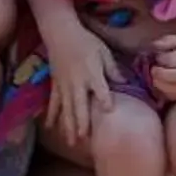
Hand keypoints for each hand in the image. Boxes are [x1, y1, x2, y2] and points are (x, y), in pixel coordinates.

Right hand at [42, 30, 118, 148]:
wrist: (60, 33)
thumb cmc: (86, 41)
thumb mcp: (104, 52)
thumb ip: (113, 69)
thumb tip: (125, 83)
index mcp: (92, 75)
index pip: (100, 90)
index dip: (104, 100)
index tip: (108, 111)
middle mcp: (77, 83)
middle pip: (80, 106)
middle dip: (81, 123)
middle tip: (83, 140)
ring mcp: (64, 86)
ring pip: (66, 109)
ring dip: (68, 126)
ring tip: (70, 142)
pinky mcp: (56, 85)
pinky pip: (53, 103)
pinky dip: (51, 115)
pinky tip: (50, 127)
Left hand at [146, 33, 175, 101]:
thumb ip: (167, 41)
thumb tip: (152, 46)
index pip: (169, 60)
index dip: (159, 58)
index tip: (158, 57)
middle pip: (167, 77)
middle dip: (156, 73)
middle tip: (154, 68)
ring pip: (166, 89)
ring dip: (157, 82)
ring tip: (159, 76)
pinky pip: (169, 96)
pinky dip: (161, 90)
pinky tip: (163, 83)